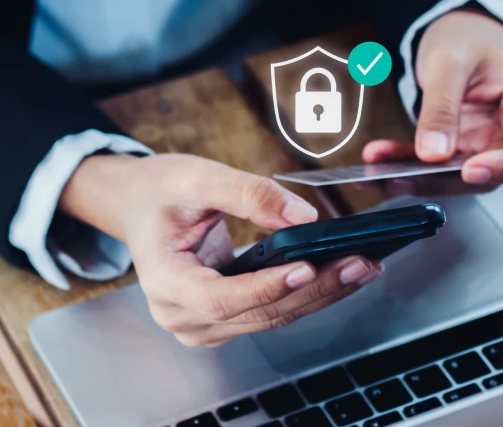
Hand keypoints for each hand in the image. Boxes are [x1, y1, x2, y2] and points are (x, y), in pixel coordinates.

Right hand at [58, 153, 381, 346]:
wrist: (141, 204)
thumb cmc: (161, 192)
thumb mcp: (197, 177)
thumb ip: (249, 193)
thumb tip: (303, 217)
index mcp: (164, 282)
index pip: (221, 298)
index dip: (267, 287)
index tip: (307, 267)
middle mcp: (183, 315)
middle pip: (259, 313)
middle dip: (314, 288)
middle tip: (359, 262)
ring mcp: (205, 323)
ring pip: (273, 317)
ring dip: (321, 293)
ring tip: (361, 266)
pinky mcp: (226, 318)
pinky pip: (273, 311)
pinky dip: (307, 292)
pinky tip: (338, 272)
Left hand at [364, 6, 502, 183]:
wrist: (460, 33)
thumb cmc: (469, 37)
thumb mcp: (451, 62)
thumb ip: (442, 107)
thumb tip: (433, 152)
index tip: (469, 171)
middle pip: (495, 170)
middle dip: (444, 178)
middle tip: (400, 176)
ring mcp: (496, 143)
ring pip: (463, 176)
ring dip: (419, 176)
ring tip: (378, 169)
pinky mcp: (470, 150)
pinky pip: (442, 166)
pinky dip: (410, 164)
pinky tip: (382, 158)